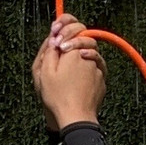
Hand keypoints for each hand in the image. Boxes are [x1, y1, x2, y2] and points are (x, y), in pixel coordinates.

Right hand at [32, 14, 106, 130]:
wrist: (76, 117)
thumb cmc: (58, 97)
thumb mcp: (44, 72)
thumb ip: (50, 50)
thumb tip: (54, 37)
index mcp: (74, 51)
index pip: (74, 27)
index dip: (64, 27)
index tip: (56, 33)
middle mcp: (89, 56)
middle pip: (84, 38)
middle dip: (73, 39)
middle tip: (61, 47)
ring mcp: (98, 68)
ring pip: (90, 52)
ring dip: (80, 53)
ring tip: (68, 65)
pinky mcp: (101, 80)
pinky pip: (95, 67)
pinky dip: (87, 67)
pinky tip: (78, 77)